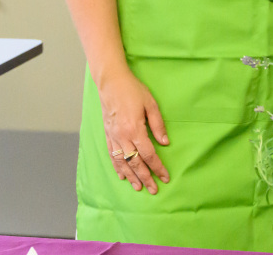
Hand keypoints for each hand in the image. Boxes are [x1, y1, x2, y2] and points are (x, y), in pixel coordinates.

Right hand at [100, 71, 169, 193]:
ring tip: (138, 187)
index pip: (149, 155)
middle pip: (135, 163)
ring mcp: (113, 137)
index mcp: (135, 129)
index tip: (165, 177)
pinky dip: (117, 167)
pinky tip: (121, 175)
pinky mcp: (107, 134)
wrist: (111, 82)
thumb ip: (158, 125)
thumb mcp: (151, 104)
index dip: (158, 167)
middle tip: (154, 190)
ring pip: (122, 163)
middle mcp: (122, 137)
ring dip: (131, 176)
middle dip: (146, 177)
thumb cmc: (133, 90)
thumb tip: (165, 143)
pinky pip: (112, 155)